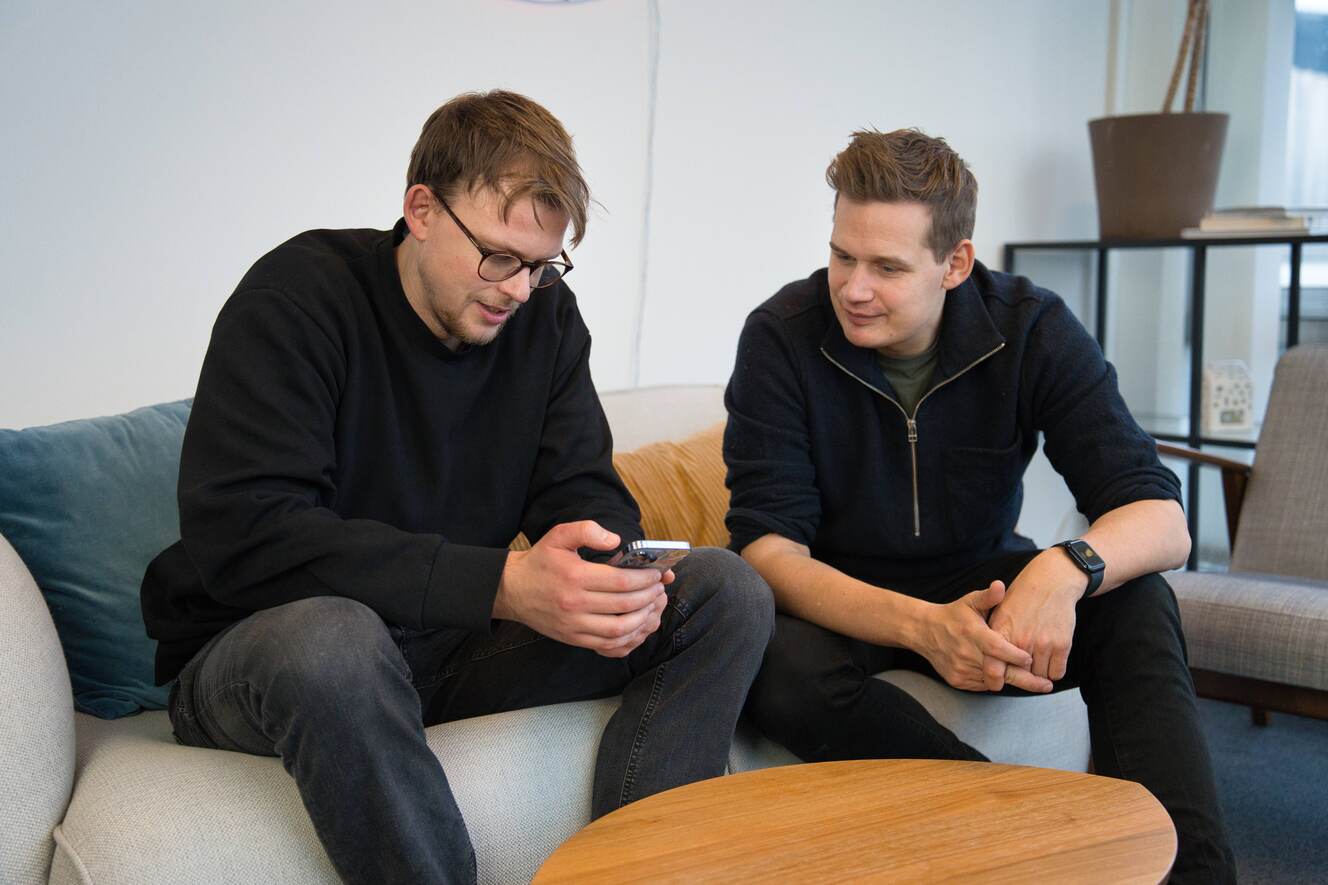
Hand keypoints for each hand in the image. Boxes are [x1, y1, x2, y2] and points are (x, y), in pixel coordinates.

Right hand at [494, 521, 670, 656]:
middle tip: (659, 589)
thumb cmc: (540, 561)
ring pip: (619, 629)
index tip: (657, 574)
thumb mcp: (559, 535)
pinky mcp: (573, 639)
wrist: (512, 589)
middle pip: (625, 605)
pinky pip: (607, 645)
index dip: (645, 579)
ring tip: (651, 607)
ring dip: (642, 619)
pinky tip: (636, 626)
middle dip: (649, 597)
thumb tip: (615, 540)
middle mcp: (575, 603)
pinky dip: (627, 638)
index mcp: (576, 576)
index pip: (621, 581)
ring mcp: (574, 625)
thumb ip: (587, 530)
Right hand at [917, 581, 1043, 691]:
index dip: (1016, 656)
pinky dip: (994, 681)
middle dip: (1026, 681)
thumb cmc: (954, 615)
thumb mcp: (970, 602)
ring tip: (1028, 678)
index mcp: (973, 634)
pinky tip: (1002, 674)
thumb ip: (988, 596)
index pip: (999, 649)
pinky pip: (982, 686)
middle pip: (1001, 673)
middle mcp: (967, 654)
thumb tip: (1000, 585)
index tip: (1031, 659)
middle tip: (1046, 685)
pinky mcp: (958, 681)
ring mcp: (962, 670)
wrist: (925, 632)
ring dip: (1010, 680)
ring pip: (993, 682)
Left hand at [987, 549, 1085, 683]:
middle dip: (1019, 676)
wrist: (1051, 582)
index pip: (993, 666)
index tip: (996, 684)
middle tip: (1021, 671)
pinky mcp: (1061, 644)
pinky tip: (1049, 662)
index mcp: (1002, 632)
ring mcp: (1042, 643)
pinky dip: (1053, 671)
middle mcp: (1021, 640)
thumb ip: (994, 636)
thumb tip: (986, 659)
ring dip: (1038, 674)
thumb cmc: (1023, 596)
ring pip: (1039, 676)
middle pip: (1019, 674)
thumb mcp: (999, 611)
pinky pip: (1057, 672)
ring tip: (1036, 663)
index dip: (993, 678)